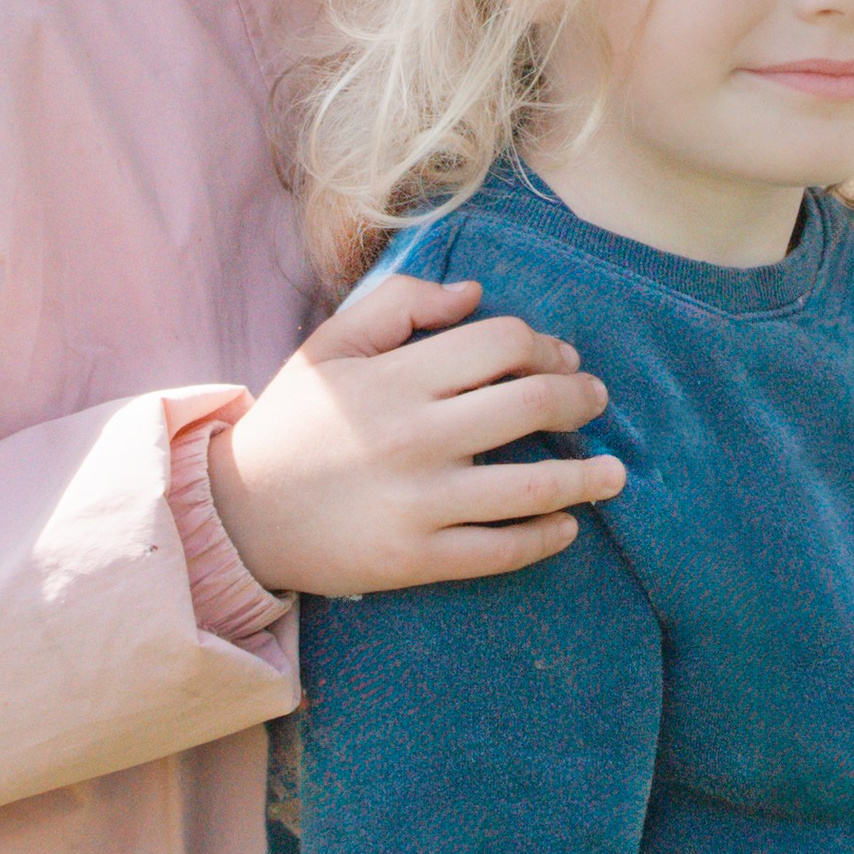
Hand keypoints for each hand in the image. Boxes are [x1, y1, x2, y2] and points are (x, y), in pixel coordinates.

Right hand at [207, 275, 625, 597]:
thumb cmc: (295, 418)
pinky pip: (499, 551)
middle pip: (529, 405)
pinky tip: (568, 527)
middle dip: (578, 399)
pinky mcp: (415, 560)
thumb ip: (400, 304)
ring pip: (531, 486)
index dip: (542, 345)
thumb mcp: (333, 343)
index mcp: (397, 376)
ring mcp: (419, 503)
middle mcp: (415, 436)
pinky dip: (545, 538)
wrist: (240, 514)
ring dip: (587, 477)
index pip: (501, 344)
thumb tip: (473, 293)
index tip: (558, 357)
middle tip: (597, 400)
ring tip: (614, 473)